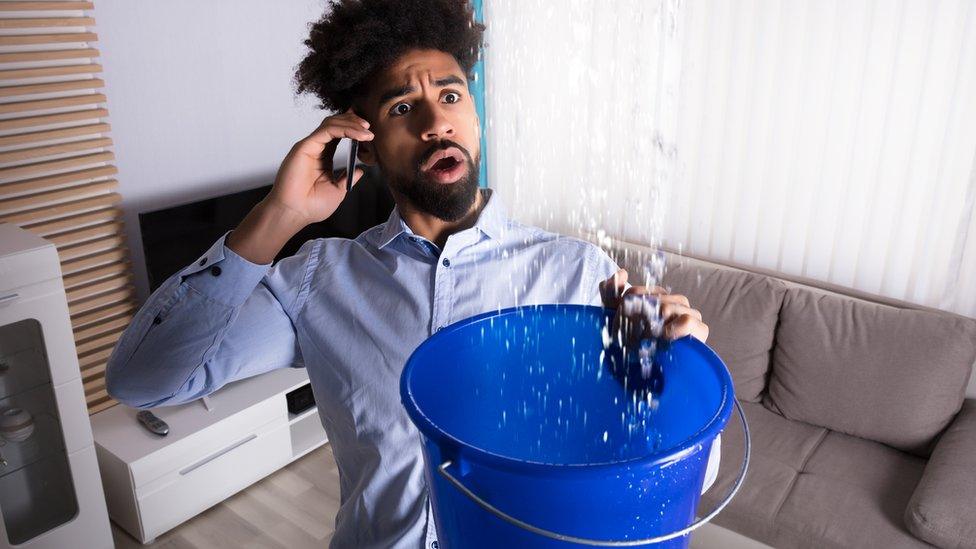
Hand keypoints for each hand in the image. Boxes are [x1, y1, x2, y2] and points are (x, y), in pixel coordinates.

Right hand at [266, 108, 374, 224]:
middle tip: (369, 127)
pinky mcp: (304, 146)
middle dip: (354, 121)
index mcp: (323, 157)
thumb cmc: (311, 206)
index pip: (339, 135)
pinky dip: (344, 129)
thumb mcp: (338, 190)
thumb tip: (360, 171)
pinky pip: (327, 130)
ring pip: (331, 123)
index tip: (370, 135)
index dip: (354, 130)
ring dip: (351, 123)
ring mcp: (309, 146)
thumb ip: (348, 178)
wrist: (295, 213)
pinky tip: (358, 135)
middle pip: (335, 124)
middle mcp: (315, 148)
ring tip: (366, 130)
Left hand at [599, 268, 708, 343]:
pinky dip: (676, 327)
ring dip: (657, 320)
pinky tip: (664, 336)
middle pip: (662, 297)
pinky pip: (690, 320)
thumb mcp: (613, 317)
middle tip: (634, 330)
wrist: (635, 374)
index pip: (646, 290)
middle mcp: (675, 306)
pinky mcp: (699, 333)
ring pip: (674, 305)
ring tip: (647, 337)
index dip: (633, 297)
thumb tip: (622, 272)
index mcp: (657, 300)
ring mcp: (689, 318)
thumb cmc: (627, 345)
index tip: (621, 311)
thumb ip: (611, 293)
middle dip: (645, 312)